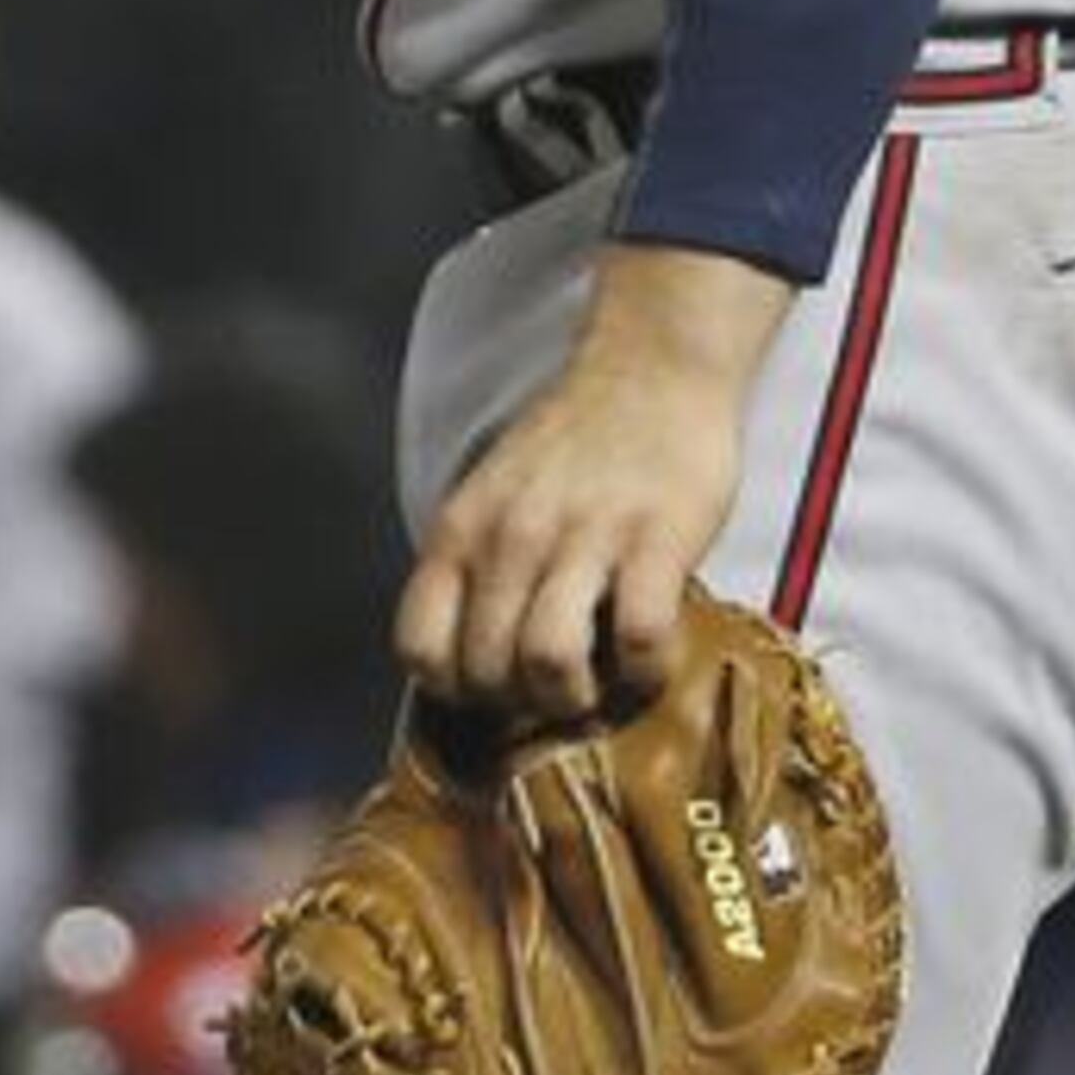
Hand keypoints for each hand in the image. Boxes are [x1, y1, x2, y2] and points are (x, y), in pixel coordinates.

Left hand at [397, 241, 791, 710]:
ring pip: (549, 662)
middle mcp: (510, 537)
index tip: (492, 692)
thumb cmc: (574, 445)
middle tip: (557, 697)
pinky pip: (640, 639)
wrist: (651, 367)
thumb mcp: (493, 499)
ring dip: (576, 698)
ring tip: (599, 687)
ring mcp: (583, 537)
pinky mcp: (656, 538)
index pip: (419, 647)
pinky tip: (651, 661)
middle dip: (521, 707)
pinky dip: (646, 672)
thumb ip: (477, 569)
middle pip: (487, 671)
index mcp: (461, 531)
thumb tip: (477, 665)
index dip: (453, 691)